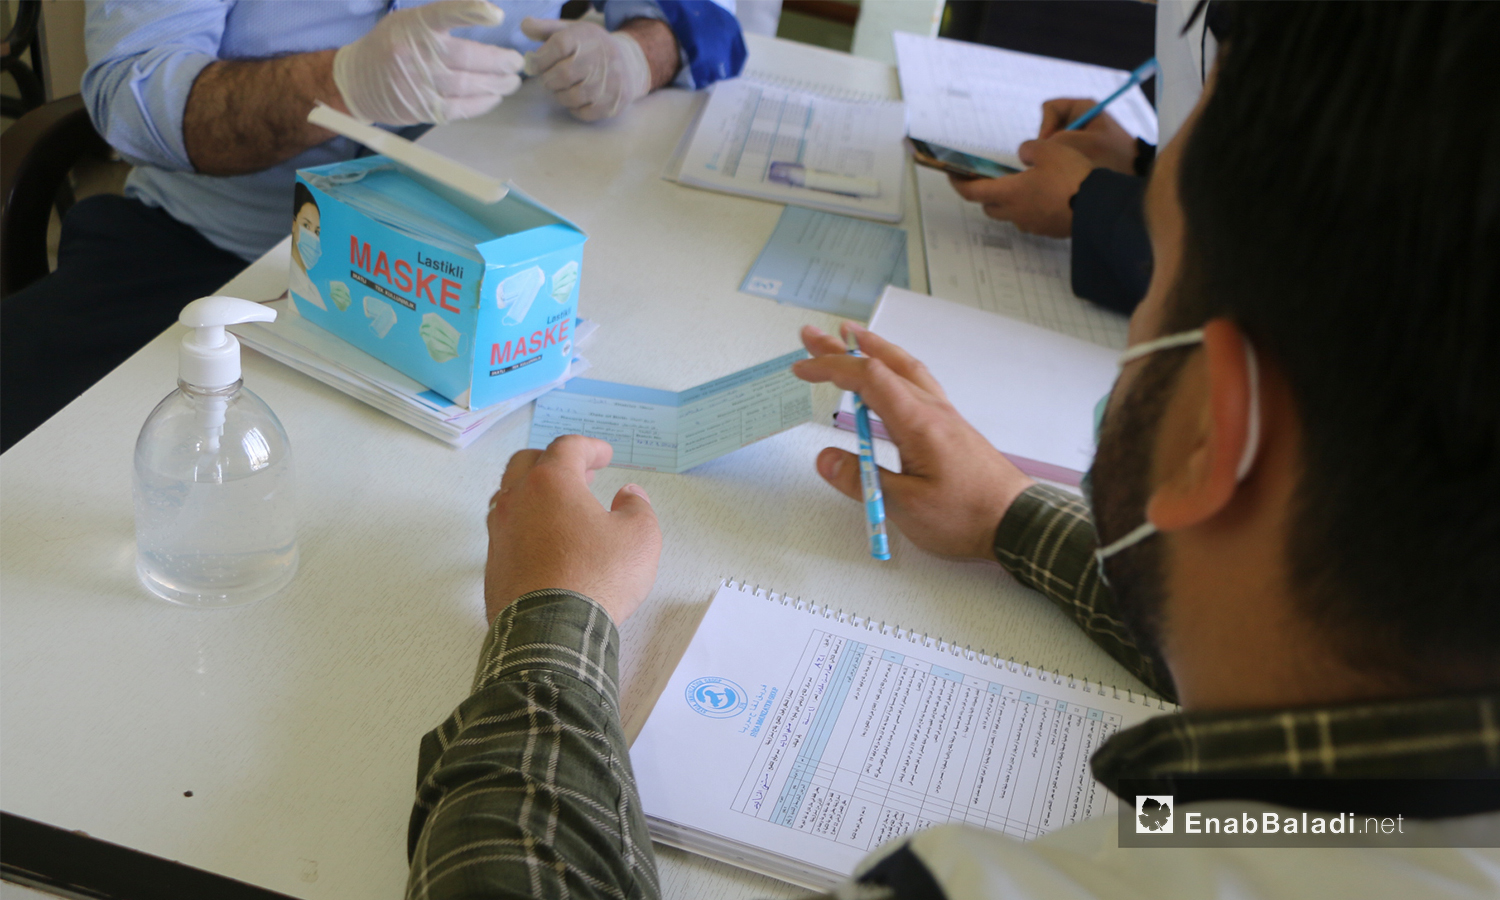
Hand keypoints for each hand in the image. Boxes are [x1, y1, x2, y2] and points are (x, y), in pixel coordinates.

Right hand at [333, 0, 523, 125]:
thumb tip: (488, 16)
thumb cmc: (392, 46)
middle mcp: (414, 53)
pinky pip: (460, 108)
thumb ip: (442, 20)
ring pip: (467, 85)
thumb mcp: (409, 22)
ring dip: (496, 84)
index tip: (497, 15)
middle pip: (467, 58)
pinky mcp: (421, 108)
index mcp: (413, 26)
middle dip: (499, 62)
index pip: (444, 14)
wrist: (357, 82)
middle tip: (516, 63)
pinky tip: (494, 97)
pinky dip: (481, 103)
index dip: (471, 12)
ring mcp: (418, 83)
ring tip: (511, 81)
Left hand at [484, 435, 660, 625]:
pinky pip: (507, 532)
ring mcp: (500, 532)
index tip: (604, 455)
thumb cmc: (596, 580)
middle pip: (527, 462)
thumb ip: (637, 507)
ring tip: (561, 507)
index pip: (567, 448)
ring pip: (511, 496)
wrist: (552, 633)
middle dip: (554, 461)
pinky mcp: (494, 564)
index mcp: (551, 483)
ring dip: (535, 493)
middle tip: (580, 472)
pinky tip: (547, 543)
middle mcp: (518, 500)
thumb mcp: (639, 537)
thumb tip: (630, 496)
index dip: (590, 447)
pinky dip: (527, 526)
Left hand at [521, 17, 652, 121]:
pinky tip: (576, 99)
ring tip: (563, 88)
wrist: (629, 64)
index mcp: (587, 37)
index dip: (541, 58)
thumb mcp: (571, 31)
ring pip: (571, 97)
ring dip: (560, 95)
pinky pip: (584, 113)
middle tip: (549, 79)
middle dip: (548, 80)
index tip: (536, 64)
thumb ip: (545, 29)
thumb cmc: (590, 48)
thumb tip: (524, 26)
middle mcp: (600, 58)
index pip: (558, 46)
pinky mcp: (613, 103)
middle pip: (562, 75)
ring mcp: (609, 83)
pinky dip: (574, 109)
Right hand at [791, 324, 1034, 560]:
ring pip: (904, 368)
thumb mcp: (904, 506)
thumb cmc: (967, 516)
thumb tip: (824, 458)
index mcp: (917, 422)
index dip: (831, 368)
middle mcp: (931, 409)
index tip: (802, 369)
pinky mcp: (950, 427)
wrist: (1015, 521)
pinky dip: (895, 368)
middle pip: (884, 364)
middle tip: (813, 335)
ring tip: (853, 335)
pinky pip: (918, 382)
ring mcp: (943, 415)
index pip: (868, 379)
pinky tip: (891, 374)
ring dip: (874, 350)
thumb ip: (860, 481)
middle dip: (844, 348)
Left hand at [948, 139, 1092, 236]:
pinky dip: (1033, 206)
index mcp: (1009, 193)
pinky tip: (1047, 193)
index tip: (952, 175)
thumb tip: (1025, 156)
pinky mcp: (1049, 229)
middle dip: (986, 193)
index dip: (959, 183)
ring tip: (1025, 182)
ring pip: (1012, 213)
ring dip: (1012, 200)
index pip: (972, 192)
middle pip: (990, 206)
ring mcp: (1033, 224)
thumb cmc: (1072, 178)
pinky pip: (1033, 217)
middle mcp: (1016, 213)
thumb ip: (1030, 150)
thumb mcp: (1048, 149)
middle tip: (990, 179)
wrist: (1099, 206)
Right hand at [1038, 98, 1137, 173]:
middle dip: (1049, 145)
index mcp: (1083, 107)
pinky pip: (1059, 154)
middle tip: (1058, 161)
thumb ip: (1053, 142)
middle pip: (1048, 128)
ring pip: (1051, 144)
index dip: (1045, 127)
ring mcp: (1079, 135)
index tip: (1050, 146)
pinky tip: (1070, 173)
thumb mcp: (1082, 144)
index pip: (1049, 108)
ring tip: (1067, 169)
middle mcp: (1079, 119)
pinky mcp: (1079, 150)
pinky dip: (1061, 164)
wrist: (1135, 175)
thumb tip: (1028, 151)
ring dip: (1055, 157)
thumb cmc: (1112, 156)